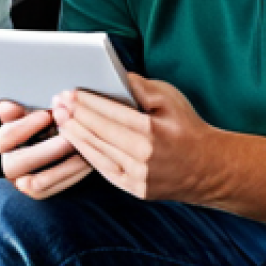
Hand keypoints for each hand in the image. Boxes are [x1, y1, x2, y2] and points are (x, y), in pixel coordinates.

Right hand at [0, 101, 91, 198]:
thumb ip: (23, 110)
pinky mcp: (40, 193)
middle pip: (17, 163)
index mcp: (4, 142)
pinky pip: (54, 188)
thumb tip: (6, 107)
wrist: (61, 142)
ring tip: (81, 150)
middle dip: (46, 150)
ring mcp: (22, 182)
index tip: (47, 116)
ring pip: (37, 182)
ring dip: (62, 166)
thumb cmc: (47, 121)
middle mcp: (9, 164)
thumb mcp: (35, 112)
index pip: (4, 138)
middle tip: (70, 138)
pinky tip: (88, 160)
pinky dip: (73, 174)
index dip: (23, 128)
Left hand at [52, 74, 216, 200]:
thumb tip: (115, 76)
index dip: (86, 103)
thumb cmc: (188, 128)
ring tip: (61, 120)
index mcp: (152, 132)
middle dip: (74, 116)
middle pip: (98, 132)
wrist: (209, 169)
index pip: (110, 113)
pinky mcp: (134, 189)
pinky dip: (87, 153)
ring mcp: (138, 176)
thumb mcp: (171, 98)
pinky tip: (76, 141)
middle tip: (56, 103)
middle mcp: (143, 156)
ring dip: (75, 135)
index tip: (69, 93)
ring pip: (97, 152)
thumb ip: (142, 87)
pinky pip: (103, 169)